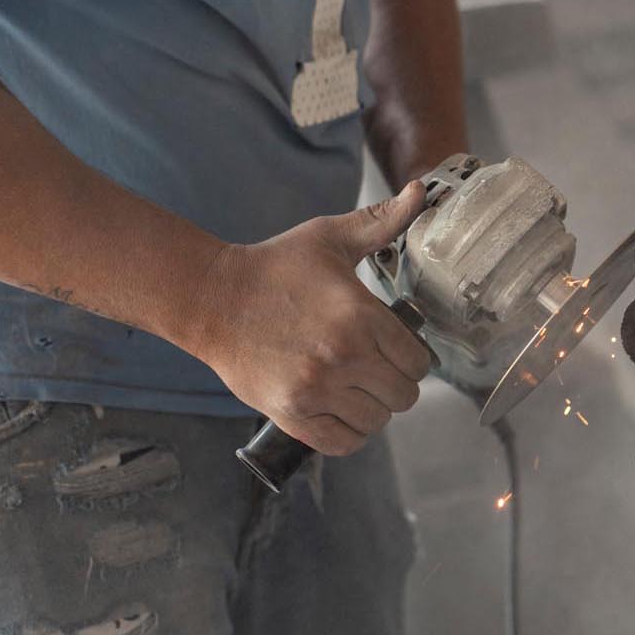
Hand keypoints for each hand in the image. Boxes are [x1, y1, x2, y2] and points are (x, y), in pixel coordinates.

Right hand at [183, 182, 434, 454]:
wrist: (214, 299)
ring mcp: (315, 391)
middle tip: (381, 366)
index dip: (415, 355)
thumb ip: (381, 221)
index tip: (400, 347)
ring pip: (376, 421)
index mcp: (360, 315)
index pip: (417, 360)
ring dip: (373, 406)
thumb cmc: (276, 266)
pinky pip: (342, 443)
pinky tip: (342, 408)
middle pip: (403, 395)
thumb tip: (420, 191)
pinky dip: (349, 431)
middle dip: (397, 381)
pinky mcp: (290, 414)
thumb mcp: (330, 237)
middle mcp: (343, 357)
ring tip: (359, 385)